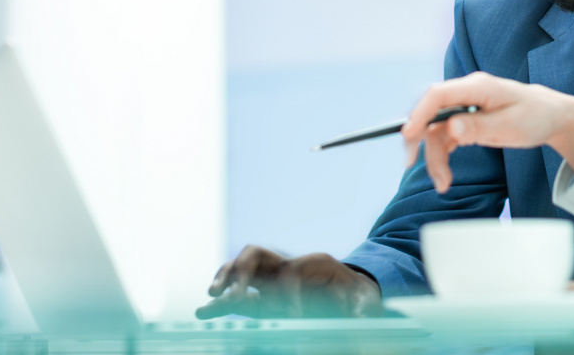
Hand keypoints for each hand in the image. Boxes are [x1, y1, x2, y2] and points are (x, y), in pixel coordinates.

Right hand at [195, 246, 380, 318]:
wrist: (355, 290)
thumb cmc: (359, 295)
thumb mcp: (366, 300)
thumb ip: (362, 307)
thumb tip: (361, 318)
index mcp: (314, 262)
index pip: (290, 272)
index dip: (288, 294)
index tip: (293, 317)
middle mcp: (289, 263)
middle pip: (256, 255)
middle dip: (242, 272)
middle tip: (234, 296)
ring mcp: (274, 274)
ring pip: (241, 267)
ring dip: (225, 278)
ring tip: (213, 296)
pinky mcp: (266, 290)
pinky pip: (238, 289)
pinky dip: (222, 296)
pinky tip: (206, 309)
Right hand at [401, 72, 573, 192]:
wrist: (549, 117)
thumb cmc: (534, 116)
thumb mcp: (511, 124)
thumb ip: (479, 126)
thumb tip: (451, 128)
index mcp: (477, 87)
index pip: (438, 95)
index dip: (419, 113)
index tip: (408, 136)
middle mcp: (465, 95)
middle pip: (431, 115)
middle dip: (420, 141)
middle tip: (412, 164)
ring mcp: (463, 108)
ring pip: (435, 132)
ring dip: (434, 157)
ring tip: (443, 184)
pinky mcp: (465, 122)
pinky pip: (444, 139)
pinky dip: (441, 157)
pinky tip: (445, 176)